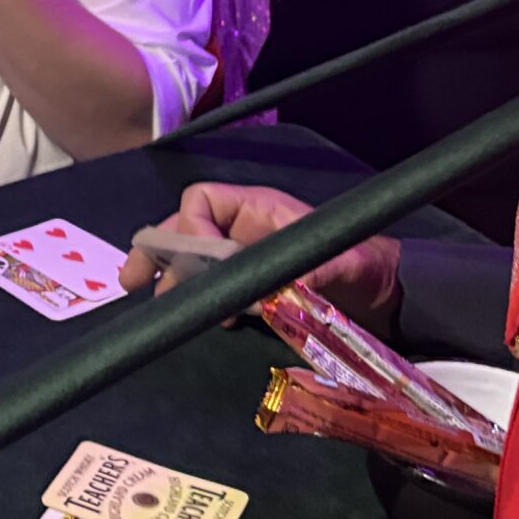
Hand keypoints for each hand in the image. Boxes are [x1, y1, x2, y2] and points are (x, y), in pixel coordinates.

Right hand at [121, 182, 402, 339]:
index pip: (201, 202)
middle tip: (131, 280)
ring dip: (172, 276)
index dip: (188, 229)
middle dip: (158, 251)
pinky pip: (212, 282)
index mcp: (259, 209)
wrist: (386, 293)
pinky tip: (203, 317)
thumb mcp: (339, 265)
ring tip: (154, 299)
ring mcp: (245, 255)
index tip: (194, 265)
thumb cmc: (365, 266)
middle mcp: (244, 227)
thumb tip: (265, 293)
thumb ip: (305, 272)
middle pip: (186, 228)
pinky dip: (199, 296)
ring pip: (193, 256)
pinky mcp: (251, 283)